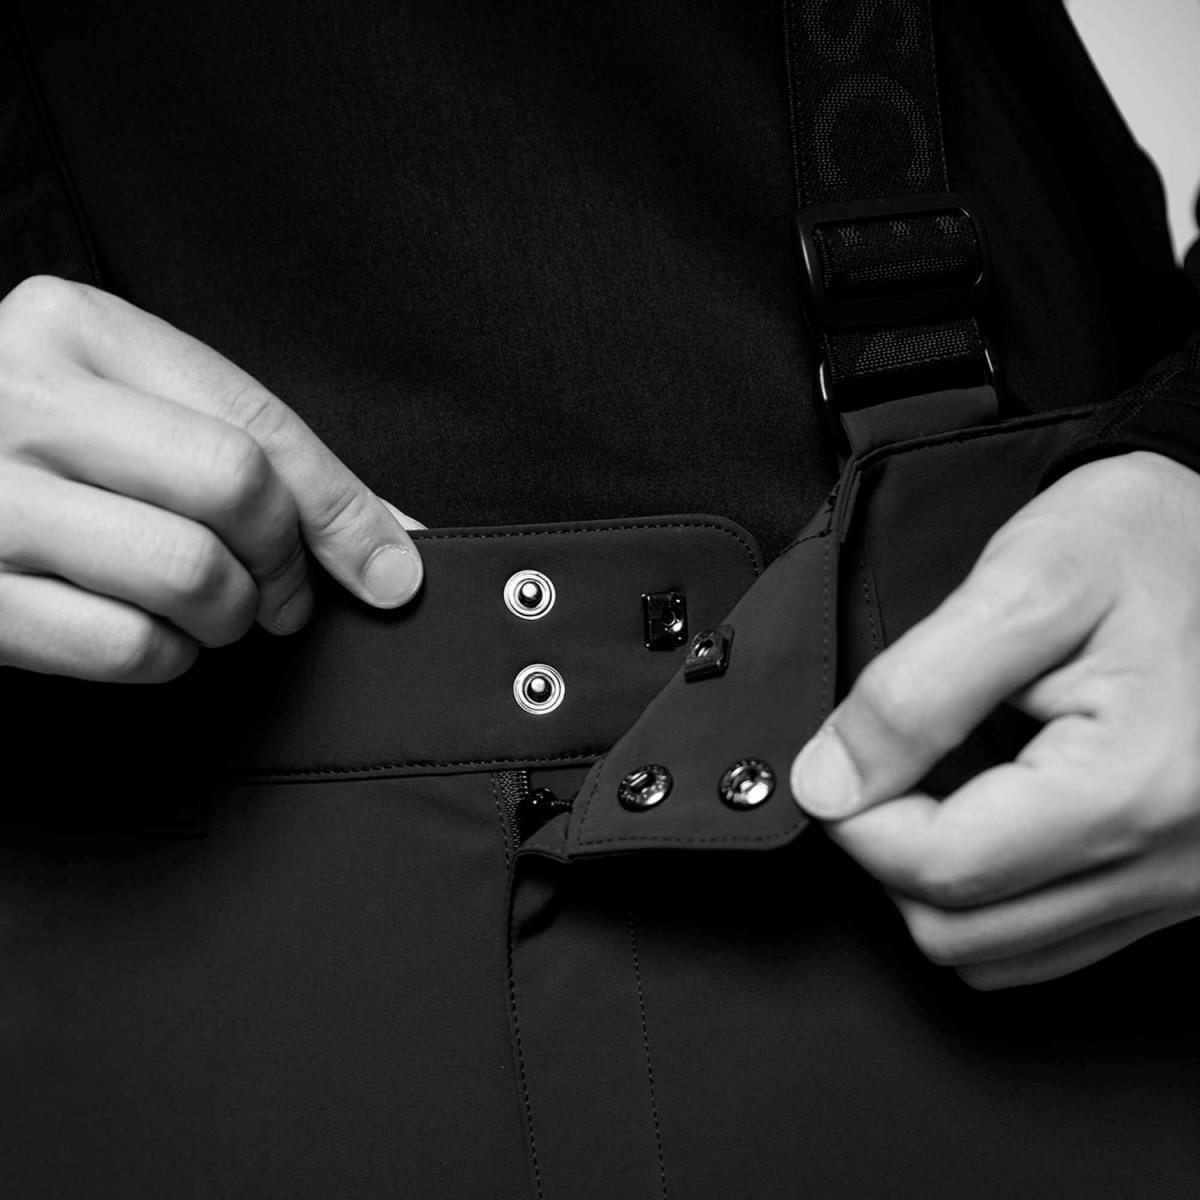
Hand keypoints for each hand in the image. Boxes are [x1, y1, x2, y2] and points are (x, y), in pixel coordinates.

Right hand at [0, 275, 422, 682]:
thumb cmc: (31, 442)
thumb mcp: (125, 404)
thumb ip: (247, 451)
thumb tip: (389, 540)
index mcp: (75, 328)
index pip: (255, 424)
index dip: (342, 507)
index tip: (392, 568)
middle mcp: (19, 398)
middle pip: (233, 489)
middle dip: (287, 563)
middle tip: (283, 595)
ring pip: (187, 574)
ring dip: (230, 616)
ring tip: (213, 611)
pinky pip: (124, 647)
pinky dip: (168, 658)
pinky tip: (154, 637)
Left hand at [790, 449, 1199, 988]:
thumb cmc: (1148, 545)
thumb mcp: (1024, 583)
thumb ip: (915, 692)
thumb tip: (828, 783)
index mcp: (1132, 789)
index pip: (940, 869)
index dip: (855, 820)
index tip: (839, 761)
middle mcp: (1172, 862)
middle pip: (961, 932)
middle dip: (887, 853)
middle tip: (882, 768)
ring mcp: (1182, 884)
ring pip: (999, 952)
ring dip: (935, 881)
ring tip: (934, 787)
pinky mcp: (1178, 883)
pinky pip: (1051, 940)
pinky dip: (991, 892)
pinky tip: (987, 816)